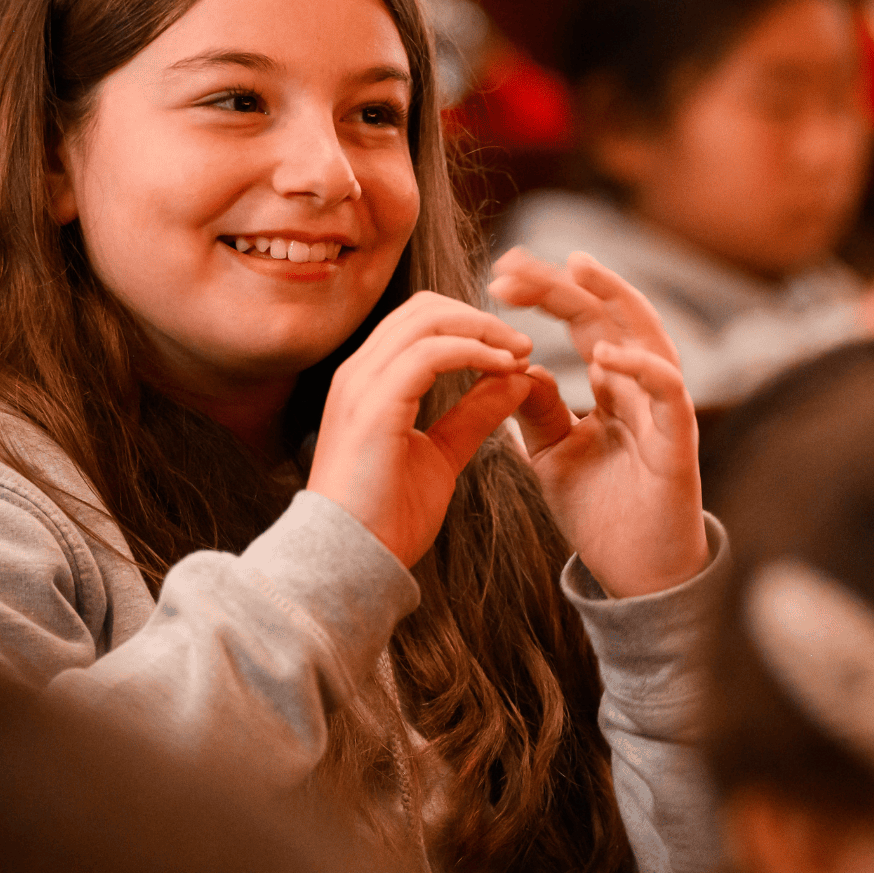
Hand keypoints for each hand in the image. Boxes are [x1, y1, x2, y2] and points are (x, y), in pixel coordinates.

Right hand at [307, 291, 535, 566]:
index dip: (469, 324)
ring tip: (520, 355)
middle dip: (480, 318)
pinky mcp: (374, 406)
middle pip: (424, 310)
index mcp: (368, 382)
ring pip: (427, 321)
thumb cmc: (385, 519)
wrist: (351, 563)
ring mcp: (361, 385)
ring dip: (483, 331)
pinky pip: (430, 354)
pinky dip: (474, 352)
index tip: (512, 350)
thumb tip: (514, 381)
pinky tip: (504, 369)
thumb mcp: (442, 455)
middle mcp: (358, 373)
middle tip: (522, 346)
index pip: (418, 322)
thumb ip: (472, 415)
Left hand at [488, 248, 708, 597]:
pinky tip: (604, 354)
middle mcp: (641, 388)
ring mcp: (664, 411)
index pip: (582, 322)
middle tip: (516, 263)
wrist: (635, 575)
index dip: (546, 294)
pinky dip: (641, 368)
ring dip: (614, 303)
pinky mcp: (679, 443)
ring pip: (650, 338)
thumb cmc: (600, 513)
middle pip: (609, 317)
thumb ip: (535, 409)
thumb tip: (514, 365)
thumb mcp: (551, 453)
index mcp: (612, 386)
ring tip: (576, 274)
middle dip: (565, 285)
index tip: (500, 275)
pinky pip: (671, 392)